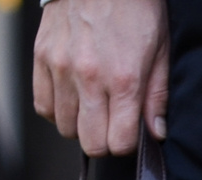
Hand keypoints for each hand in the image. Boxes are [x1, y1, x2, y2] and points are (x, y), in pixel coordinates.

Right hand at [33, 0, 169, 155]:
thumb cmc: (134, 9)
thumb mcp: (159, 50)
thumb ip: (157, 96)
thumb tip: (155, 133)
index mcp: (124, 80)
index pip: (119, 143)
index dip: (126, 144)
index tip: (129, 133)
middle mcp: (89, 77)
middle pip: (90, 143)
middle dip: (103, 141)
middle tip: (110, 124)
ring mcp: (61, 68)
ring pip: (64, 127)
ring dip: (79, 124)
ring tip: (92, 105)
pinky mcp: (42, 57)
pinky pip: (43, 105)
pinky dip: (56, 108)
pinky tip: (71, 97)